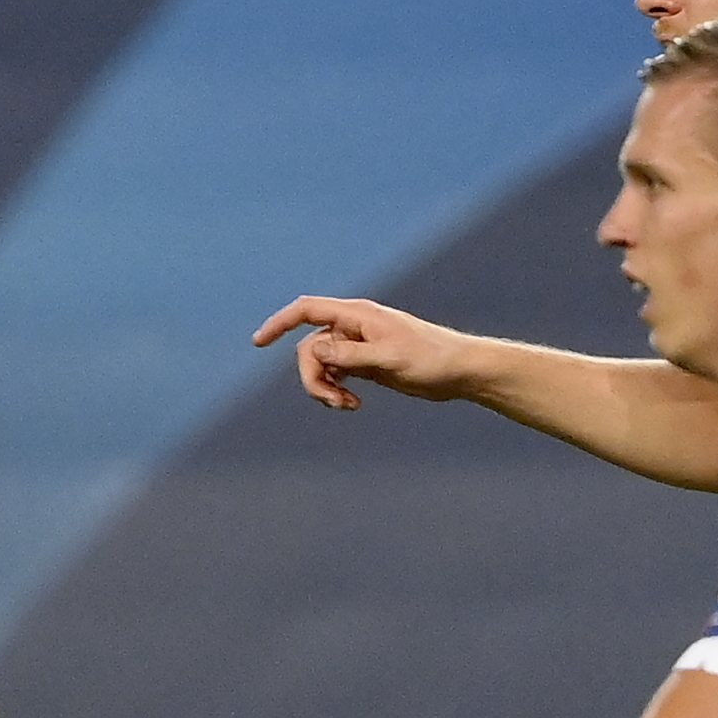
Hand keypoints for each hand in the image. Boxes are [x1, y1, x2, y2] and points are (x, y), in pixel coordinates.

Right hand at [253, 295, 479, 411]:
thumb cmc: (430, 359)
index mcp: (358, 316)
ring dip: (324, 388)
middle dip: (312, 377)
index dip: (279, 324)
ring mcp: (358, 345)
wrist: (458, 371)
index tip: (258, 343)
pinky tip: (354, 405)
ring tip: (346, 406)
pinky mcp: (365, 364)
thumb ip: (348, 354)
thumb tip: (312, 350)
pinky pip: (335, 374)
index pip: (307, 311)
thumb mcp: (387, 358)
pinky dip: (337, 391)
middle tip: (332, 402)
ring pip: (320, 364)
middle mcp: (354, 326)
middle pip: (309, 347)